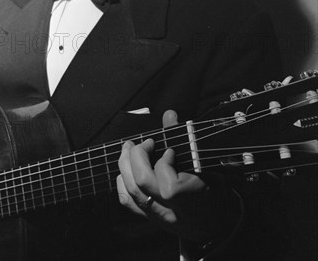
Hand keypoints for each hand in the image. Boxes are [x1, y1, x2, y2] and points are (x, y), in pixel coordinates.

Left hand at [116, 110, 239, 242]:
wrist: (217, 225)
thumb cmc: (216, 193)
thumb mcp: (206, 166)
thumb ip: (185, 139)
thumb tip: (169, 114)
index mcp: (192, 202)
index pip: (170, 187)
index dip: (165, 163)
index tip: (170, 151)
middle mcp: (172, 213)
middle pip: (143, 184)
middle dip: (137, 156)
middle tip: (143, 143)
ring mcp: (159, 218)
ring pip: (131, 192)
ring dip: (125, 165)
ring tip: (129, 149)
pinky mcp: (150, 220)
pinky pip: (128, 202)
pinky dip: (123, 182)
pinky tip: (126, 169)